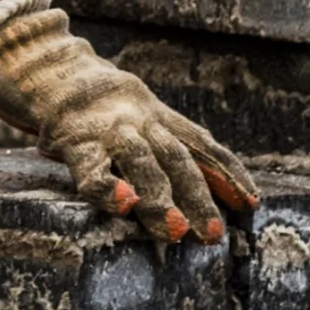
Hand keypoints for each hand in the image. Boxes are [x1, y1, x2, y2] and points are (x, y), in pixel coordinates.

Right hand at [0, 0, 259, 242]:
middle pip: (176, 159)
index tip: (251, 204)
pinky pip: (94, 170)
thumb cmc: (113, 113)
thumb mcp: (151, 121)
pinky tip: (123, 206)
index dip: (229, 173)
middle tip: (213, 234)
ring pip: (141, 164)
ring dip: (160, 198)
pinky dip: (109, 189)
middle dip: (197, 198)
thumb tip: (240, 194)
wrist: (59, 75)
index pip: (203, 145)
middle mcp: (142, 123)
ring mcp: (110, 132)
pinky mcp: (77, 145)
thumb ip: (186, 150)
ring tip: (176, 231)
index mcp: (163, 119)